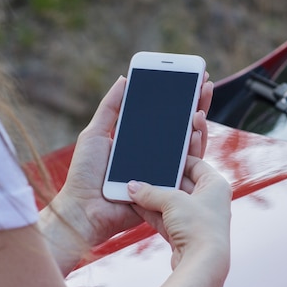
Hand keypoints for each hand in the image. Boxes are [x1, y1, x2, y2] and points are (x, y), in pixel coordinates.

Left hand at [50, 73, 213, 247]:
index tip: (188, 77)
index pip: (163, 116)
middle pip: (181, 127)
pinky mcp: (168, 188)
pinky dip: (194, 148)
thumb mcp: (95, 134)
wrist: (84, 209)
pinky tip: (196, 131)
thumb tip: (125, 79)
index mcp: (138, 141)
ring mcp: (162, 171)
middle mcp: (154, 155)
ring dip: (198, 124)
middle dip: (195, 104)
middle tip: (203, 83)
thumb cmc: (85, 174)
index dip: (176, 98)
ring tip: (200, 105)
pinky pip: (186, 168)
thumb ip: (110, 108)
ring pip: (188, 146)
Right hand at [126, 156, 231, 270]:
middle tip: (141, 173)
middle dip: (160, 181)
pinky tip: (135, 205)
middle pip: (181, 184)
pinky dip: (151, 212)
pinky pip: (165, 218)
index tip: (159, 157)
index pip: (195, 164)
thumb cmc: (198, 227)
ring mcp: (197, 219)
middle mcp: (209, 200)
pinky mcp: (185, 234)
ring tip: (132, 189)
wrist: (202, 264)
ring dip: (152, 198)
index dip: (176, 160)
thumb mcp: (172, 201)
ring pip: (171, 202)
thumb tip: (132, 187)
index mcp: (216, 185)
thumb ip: (151, 192)